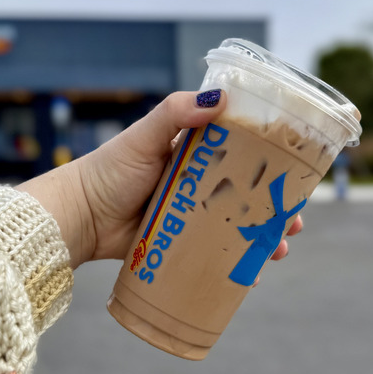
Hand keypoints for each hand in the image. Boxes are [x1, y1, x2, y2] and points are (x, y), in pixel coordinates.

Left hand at [17, 90, 302, 269]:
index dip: (270, 166)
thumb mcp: (144, 136)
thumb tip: (219, 97)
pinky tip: (251, 276)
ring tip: (279, 251)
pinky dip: (235, 267)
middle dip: (274, 211)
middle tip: (293, 222)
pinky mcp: (181, 246)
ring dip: (262, 240)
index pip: (242, 156)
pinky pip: (213, 256)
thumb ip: (176, 113)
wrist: (79, 216)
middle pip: (247, 197)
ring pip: (236, 229)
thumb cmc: (109, 170)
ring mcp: (191, 218)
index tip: (293, 175)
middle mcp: (199, 186)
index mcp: (195, 155)